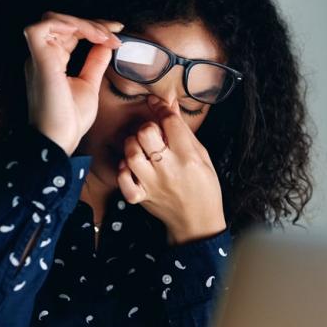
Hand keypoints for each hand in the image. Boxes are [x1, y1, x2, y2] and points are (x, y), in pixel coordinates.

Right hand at [23, 11, 122, 155]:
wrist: (59, 142)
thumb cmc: (69, 121)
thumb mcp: (89, 85)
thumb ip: (95, 63)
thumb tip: (105, 45)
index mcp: (51, 61)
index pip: (69, 32)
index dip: (93, 27)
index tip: (117, 33)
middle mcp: (41, 56)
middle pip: (61, 21)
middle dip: (91, 22)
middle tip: (115, 33)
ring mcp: (38, 57)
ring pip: (53, 19)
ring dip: (83, 22)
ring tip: (105, 36)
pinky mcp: (39, 60)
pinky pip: (44, 27)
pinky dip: (68, 24)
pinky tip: (89, 35)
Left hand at [117, 95, 226, 245]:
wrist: (197, 222)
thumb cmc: (203, 187)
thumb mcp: (201, 156)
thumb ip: (183, 131)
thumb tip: (170, 105)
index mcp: (188, 157)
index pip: (169, 122)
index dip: (161, 108)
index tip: (156, 104)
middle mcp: (169, 169)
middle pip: (146, 133)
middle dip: (147, 127)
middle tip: (152, 134)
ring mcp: (152, 184)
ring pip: (131, 153)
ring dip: (133, 146)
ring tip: (141, 149)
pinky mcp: (141, 196)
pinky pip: (123, 179)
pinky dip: (123, 171)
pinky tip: (132, 168)